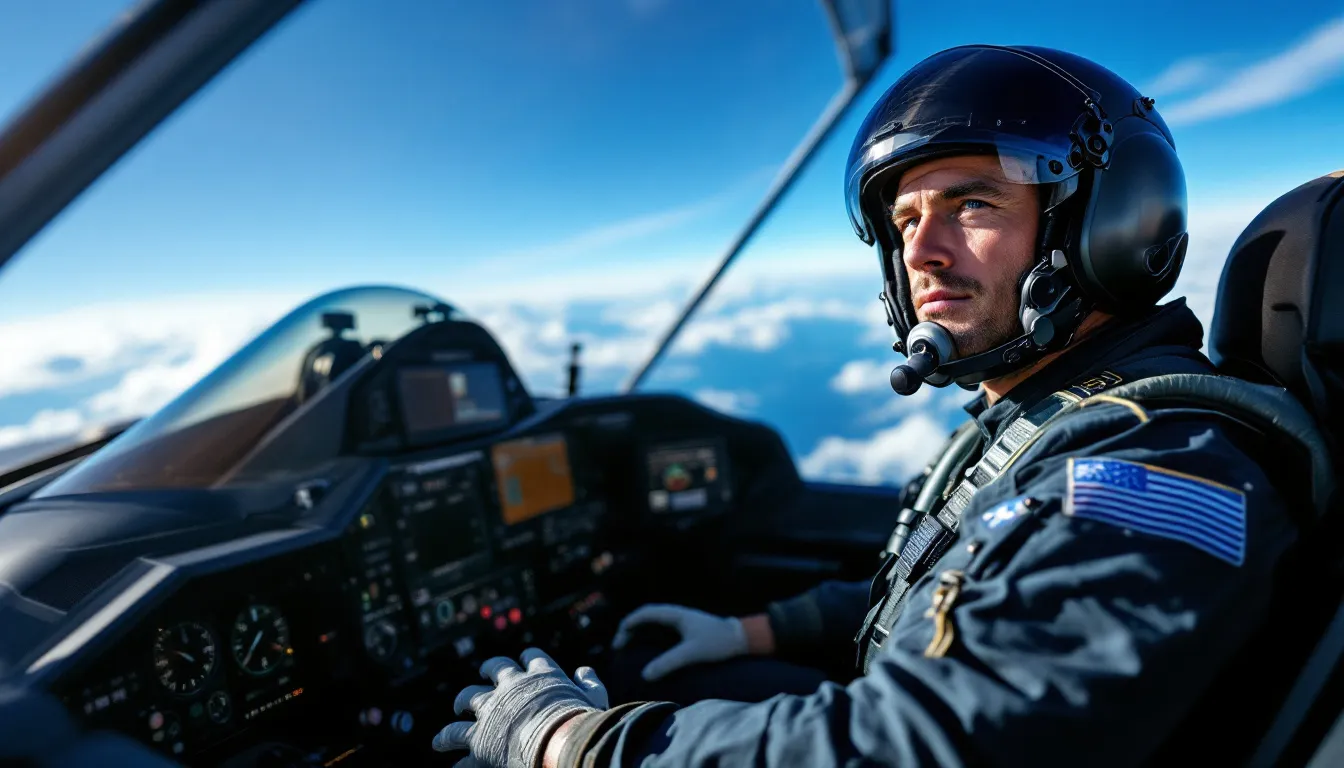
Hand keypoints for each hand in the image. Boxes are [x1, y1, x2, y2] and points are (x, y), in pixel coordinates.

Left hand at [432, 648, 607, 767]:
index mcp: (540, 675)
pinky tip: (450, 755)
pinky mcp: (478, 738)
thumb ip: (590, 683)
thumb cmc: (580, 722)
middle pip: (493, 669)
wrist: (557, 744)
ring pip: (466, 699)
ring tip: (455, 711)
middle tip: (482, 675)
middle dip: (486, 670)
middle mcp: (511, 687)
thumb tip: (584, 670)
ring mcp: (490, 711)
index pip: (531, 657)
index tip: (524, 659)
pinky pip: (457, 738)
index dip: (527, 658)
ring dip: (459, 705)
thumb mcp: (595, 698)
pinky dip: (451, 745)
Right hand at [611, 604, 748, 680]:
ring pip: (652, 623)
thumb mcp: (692, 653)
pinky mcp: (686, 630)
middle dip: (629, 630)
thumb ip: (669, 662)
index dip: (628, 625)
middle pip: (645, 617)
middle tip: (619, 648)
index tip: (618, 642)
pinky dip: (649, 637)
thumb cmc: (718, 642)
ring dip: (638, 633)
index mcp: (675, 614)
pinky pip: (661, 630)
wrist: (741, 638)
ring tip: (627, 649)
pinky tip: (647, 651)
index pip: (644, 613)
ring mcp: (681, 621)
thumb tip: (645, 674)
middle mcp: (675, 614)